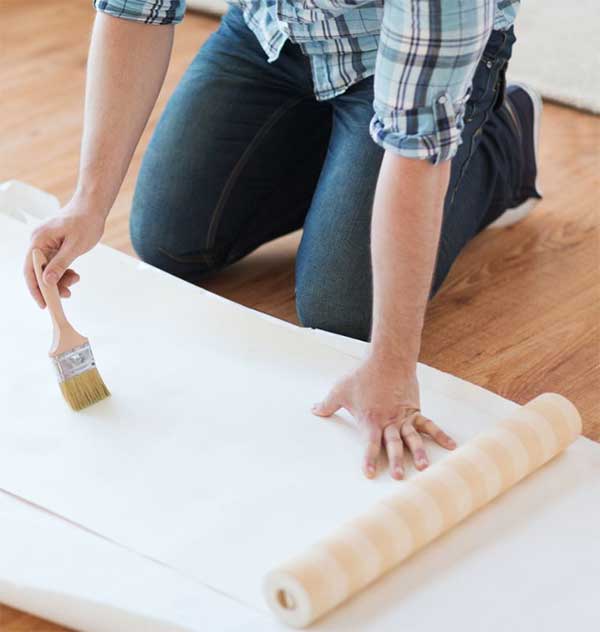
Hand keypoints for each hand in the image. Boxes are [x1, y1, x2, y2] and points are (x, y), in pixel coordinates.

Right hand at [24, 198, 105, 307]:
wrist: (92, 206)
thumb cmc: (85, 222)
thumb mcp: (75, 246)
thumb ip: (60, 264)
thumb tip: (47, 281)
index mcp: (38, 240)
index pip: (30, 269)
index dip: (36, 289)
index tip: (44, 304)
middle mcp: (38, 242)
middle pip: (38, 271)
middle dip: (51, 285)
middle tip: (67, 295)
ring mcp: (45, 243)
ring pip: (47, 268)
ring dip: (60, 278)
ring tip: (75, 280)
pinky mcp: (54, 244)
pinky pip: (54, 263)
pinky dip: (63, 271)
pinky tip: (74, 274)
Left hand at [312, 358, 455, 479]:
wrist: (388, 359)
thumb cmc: (363, 375)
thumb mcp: (340, 390)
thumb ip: (327, 404)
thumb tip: (314, 410)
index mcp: (371, 420)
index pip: (370, 444)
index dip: (369, 459)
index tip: (370, 473)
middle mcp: (389, 421)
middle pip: (393, 444)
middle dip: (396, 461)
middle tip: (399, 477)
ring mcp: (404, 417)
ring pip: (412, 438)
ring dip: (418, 453)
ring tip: (424, 468)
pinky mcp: (415, 411)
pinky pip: (429, 425)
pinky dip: (440, 435)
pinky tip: (452, 446)